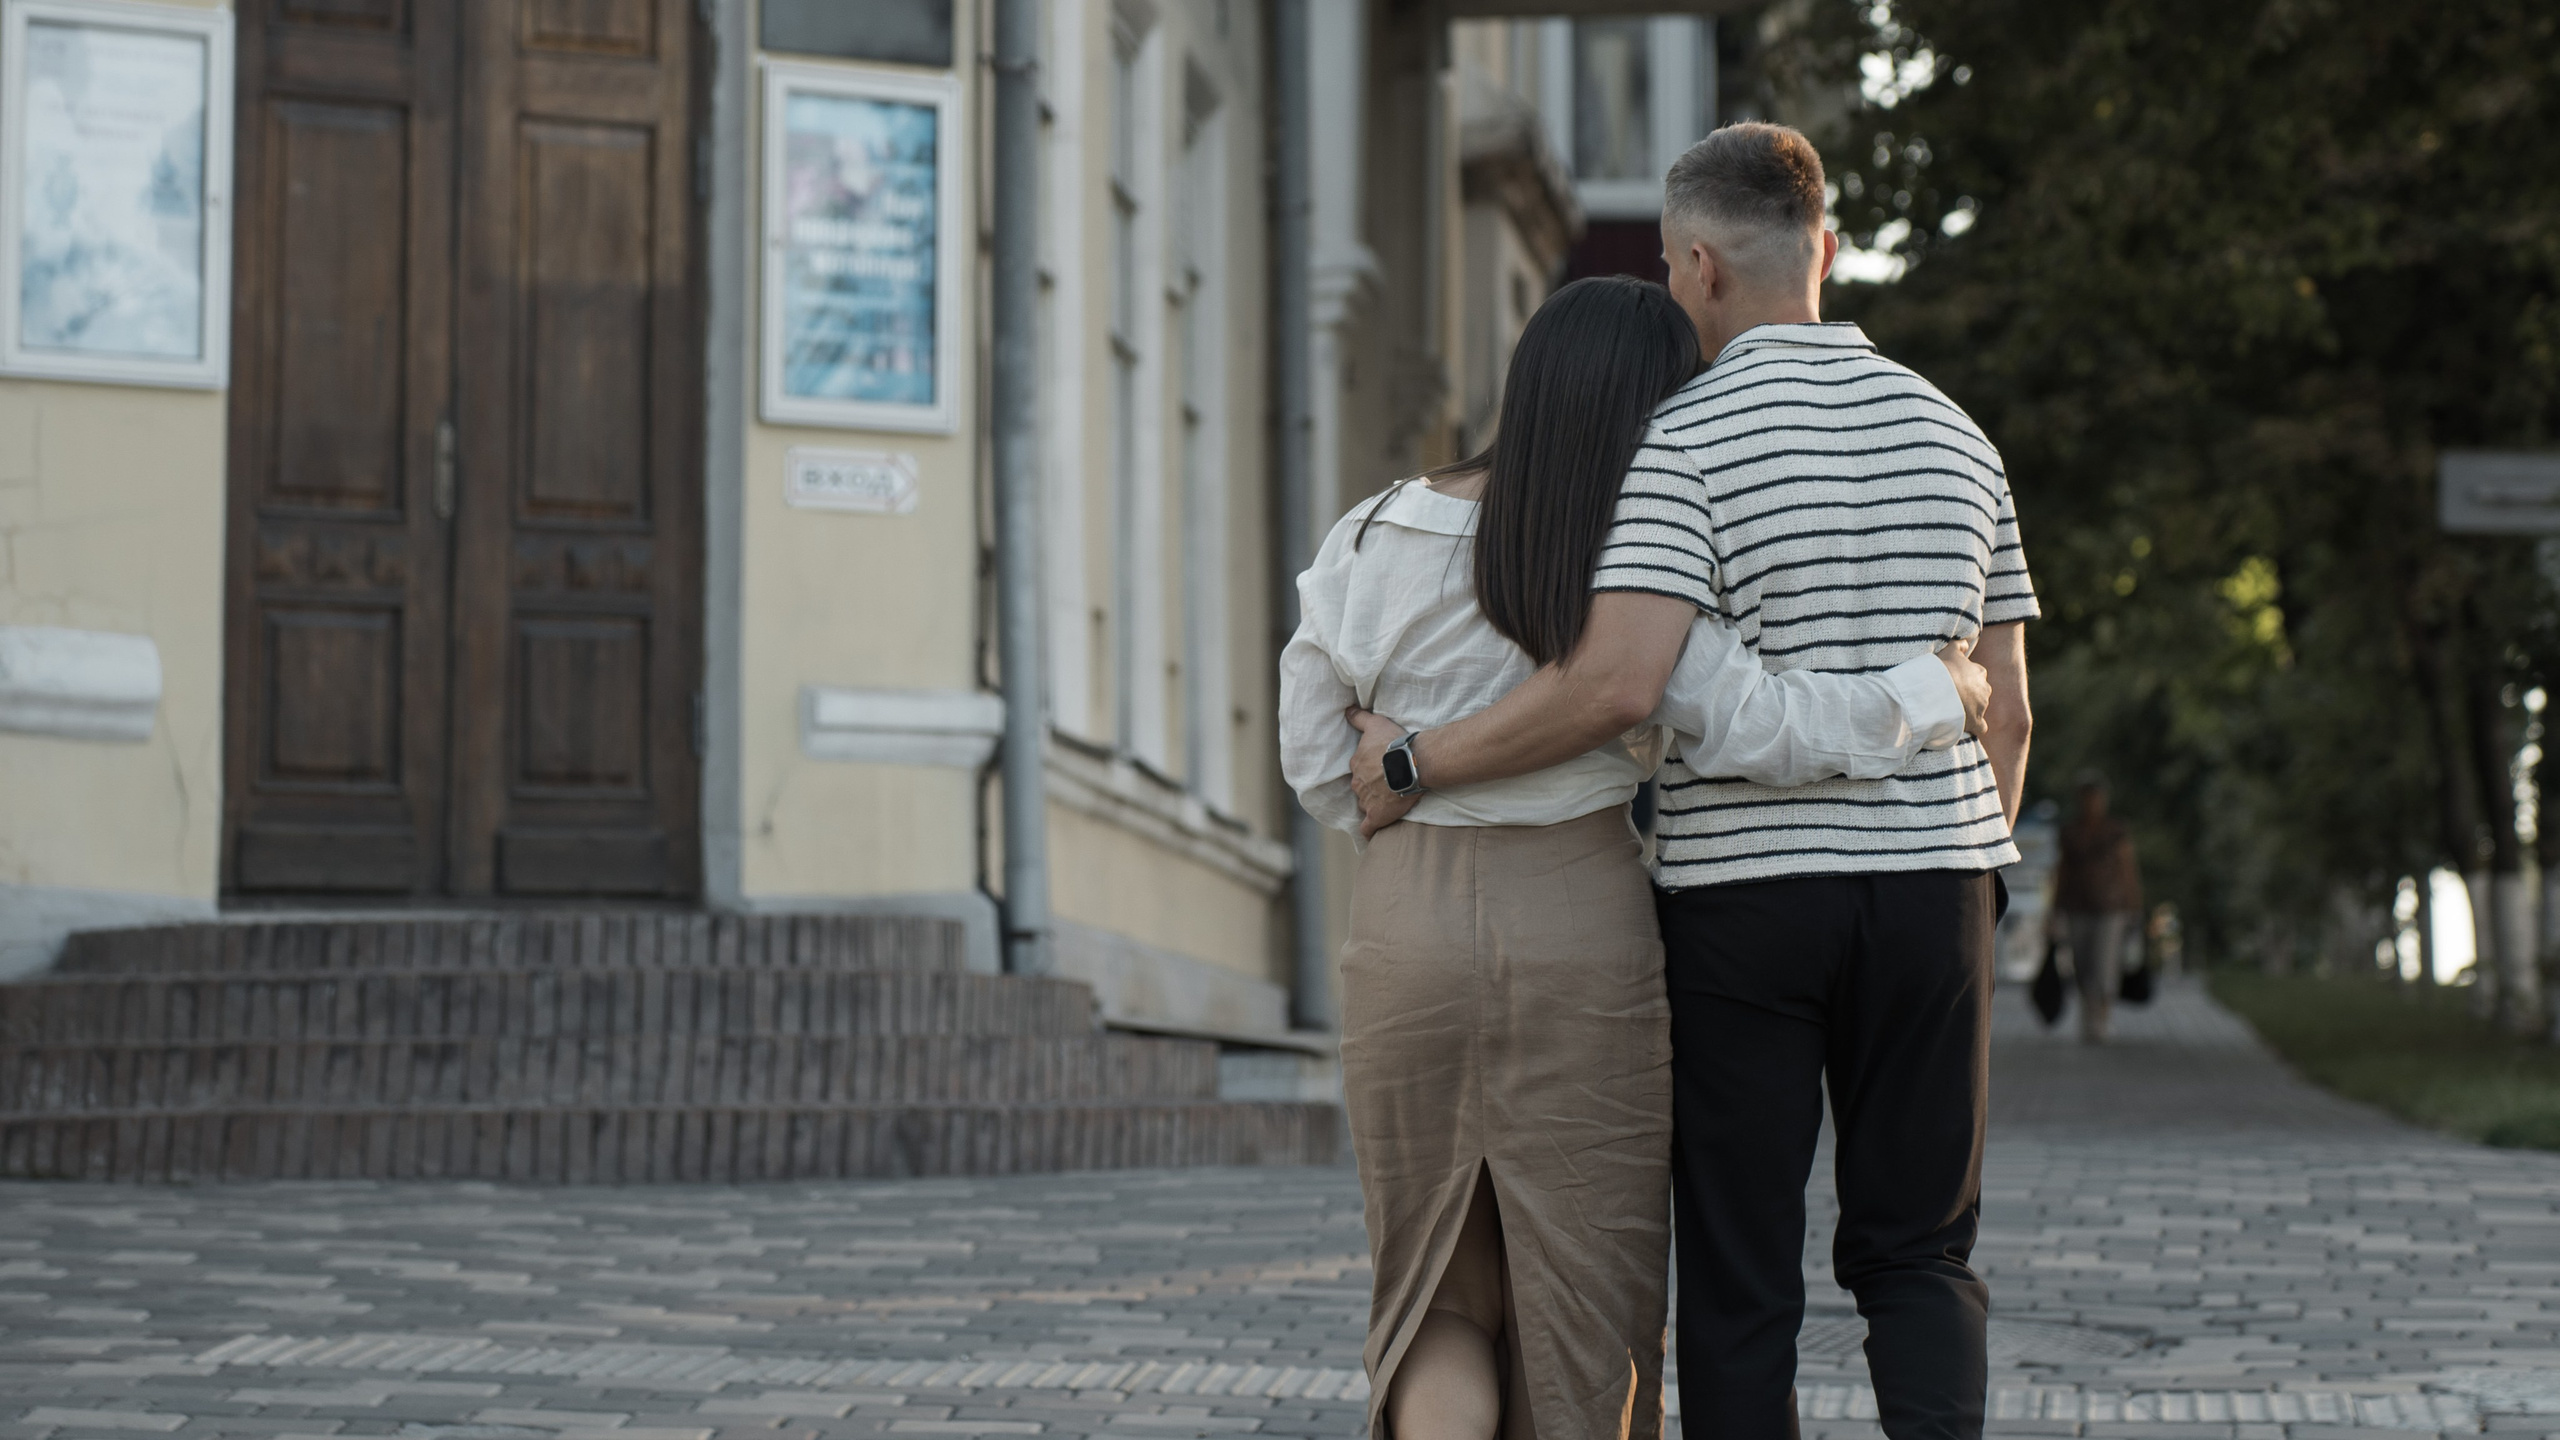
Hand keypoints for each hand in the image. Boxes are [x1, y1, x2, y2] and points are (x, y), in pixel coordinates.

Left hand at [1347, 706, 1420, 836]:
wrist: (1411, 763)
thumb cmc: (1394, 742)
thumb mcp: (1375, 723)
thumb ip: (1359, 717)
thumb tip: (1347, 710)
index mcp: (1357, 764)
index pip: (1359, 771)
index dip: (1370, 771)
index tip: (1381, 770)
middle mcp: (1357, 783)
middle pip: (1361, 788)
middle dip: (1371, 788)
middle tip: (1388, 785)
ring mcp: (1366, 800)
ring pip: (1365, 805)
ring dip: (1374, 804)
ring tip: (1389, 802)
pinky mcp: (1377, 815)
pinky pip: (1368, 827)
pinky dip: (1369, 829)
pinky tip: (1372, 830)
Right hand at [1939, 639, 1991, 736]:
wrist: (1938, 691)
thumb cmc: (1942, 670)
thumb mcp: (1949, 651)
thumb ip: (1959, 645)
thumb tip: (1966, 642)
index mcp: (1979, 673)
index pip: (1977, 674)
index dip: (1965, 678)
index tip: (1953, 680)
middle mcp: (1985, 689)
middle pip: (1980, 692)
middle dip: (1970, 694)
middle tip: (1952, 696)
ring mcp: (1982, 707)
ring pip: (1980, 708)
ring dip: (1970, 710)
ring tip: (1953, 711)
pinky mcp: (1976, 722)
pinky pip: (1981, 727)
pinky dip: (1975, 727)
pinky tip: (1966, 727)